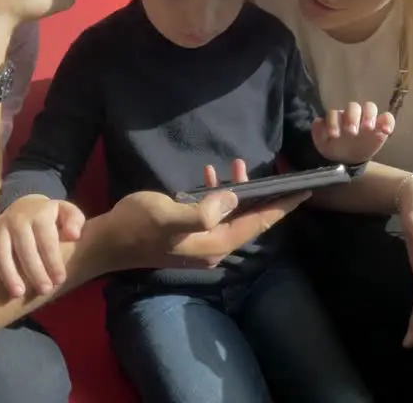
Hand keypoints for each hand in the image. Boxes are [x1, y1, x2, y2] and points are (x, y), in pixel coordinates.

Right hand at [0, 194, 85, 297]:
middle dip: (34, 271)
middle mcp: (17, 219)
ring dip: (8, 273)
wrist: (26, 205)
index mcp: (39, 214)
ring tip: (18, 293)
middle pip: (24, 248)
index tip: (59, 280)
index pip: (47, 240)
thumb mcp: (67, 212)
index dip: (53, 261)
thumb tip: (73, 235)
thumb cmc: (51, 217)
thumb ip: (75, 221)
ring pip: (0, 251)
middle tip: (44, 290)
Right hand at [94, 164, 309, 271]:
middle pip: (250, 220)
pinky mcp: (189, 234)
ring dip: (239, 191)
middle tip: (279, 173)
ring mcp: (201, 242)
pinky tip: (211, 177)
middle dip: (264, 195)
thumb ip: (202, 211)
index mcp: (215, 244)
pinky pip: (214, 213)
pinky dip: (217, 195)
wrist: (108, 241)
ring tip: (237, 165)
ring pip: (232, 214)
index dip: (282, 208)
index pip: (258, 224)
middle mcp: (213, 247)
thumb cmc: (136, 225)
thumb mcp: (168, 216)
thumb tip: (233, 198)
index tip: (304, 192)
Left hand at [312, 101, 394, 163]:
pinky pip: (387, 118)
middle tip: (351, 132)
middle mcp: (352, 115)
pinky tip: (387, 132)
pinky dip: (388, 122)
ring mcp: (367, 119)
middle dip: (352, 117)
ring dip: (369, 115)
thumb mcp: (323, 144)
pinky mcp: (380, 127)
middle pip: (353, 107)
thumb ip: (318, 133)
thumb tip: (318, 121)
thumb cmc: (335, 147)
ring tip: (368, 129)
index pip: (335, 114)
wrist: (349, 158)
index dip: (333, 122)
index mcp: (338, 118)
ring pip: (370, 107)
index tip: (334, 135)